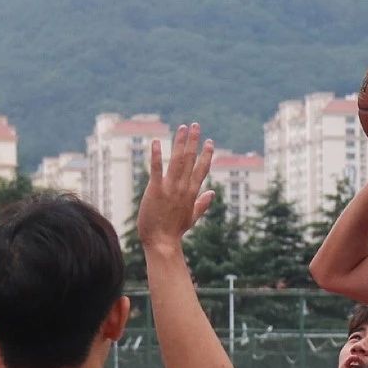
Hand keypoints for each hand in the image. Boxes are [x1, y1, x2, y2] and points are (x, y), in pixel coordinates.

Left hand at [138, 124, 214, 249]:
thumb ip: (202, 203)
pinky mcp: (155, 190)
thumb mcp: (192, 217)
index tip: (209, 142)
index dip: (206, 155)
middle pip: (190, 160)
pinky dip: (157, 155)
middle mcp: (183, 188)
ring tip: (182, 127)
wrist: (161, 242)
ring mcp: (170, 188)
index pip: (201, 170)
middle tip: (196, 125)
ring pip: (177, 160)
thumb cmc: (174, 231)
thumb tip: (212, 193)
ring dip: (180, 142)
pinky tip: (156, 142)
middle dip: (193, 141)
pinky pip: (156, 169)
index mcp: (191, 193)